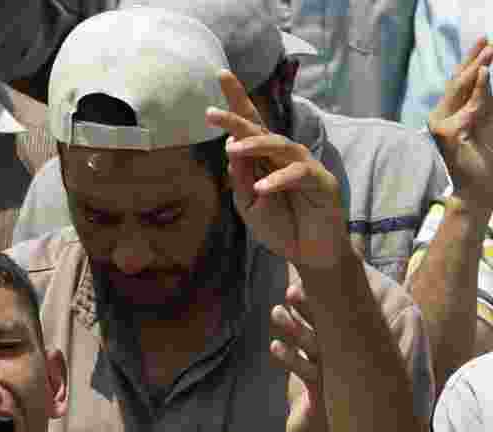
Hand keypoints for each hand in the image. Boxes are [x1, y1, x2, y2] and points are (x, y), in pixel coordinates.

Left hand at [206, 72, 345, 268]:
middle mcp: (285, 157)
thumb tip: (231, 148)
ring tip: (232, 151)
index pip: (250, 125)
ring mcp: (306, 167)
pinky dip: (279, 180)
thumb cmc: (281, 228)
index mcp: (265, 160)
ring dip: (255, 146)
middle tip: (211, 113)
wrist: (308, 255)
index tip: (220, 75)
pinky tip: (262, 187)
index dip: (236, 101)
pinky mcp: (323, 183)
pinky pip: (299, 174)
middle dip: (237, 118)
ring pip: (281, 146)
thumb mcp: (249, 206)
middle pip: (261, 129)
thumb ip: (241, 180)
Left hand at [270, 281, 332, 431]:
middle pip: (325, 327)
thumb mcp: (321, 364)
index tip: (297, 285)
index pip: (333, 319)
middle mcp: (343, 360)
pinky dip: (290, 358)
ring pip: (314, 347)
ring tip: (276, 311)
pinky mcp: (324, 394)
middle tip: (291, 290)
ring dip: (295, 328)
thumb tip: (300, 303)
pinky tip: (275, 346)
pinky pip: (305, 372)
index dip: (315, 302)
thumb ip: (315, 338)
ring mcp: (334, 376)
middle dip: (308, 308)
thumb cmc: (326, 395)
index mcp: (344, 349)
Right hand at [429, 38, 492, 212]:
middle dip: (472, 60)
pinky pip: (466, 107)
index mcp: (450, 111)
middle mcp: (441, 116)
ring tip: (489, 53)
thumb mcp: (486, 119)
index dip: (471, 59)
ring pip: (458, 90)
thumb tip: (484, 71)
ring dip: (475, 69)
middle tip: (487, 42)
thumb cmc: (484, 155)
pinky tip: (484, 73)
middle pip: (456, 81)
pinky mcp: (446, 134)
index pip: (459, 80)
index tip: (485, 40)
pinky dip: (476, 91)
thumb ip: (482, 98)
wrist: (479, 186)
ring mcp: (440, 125)